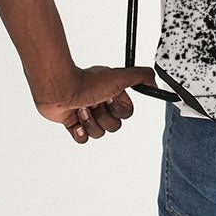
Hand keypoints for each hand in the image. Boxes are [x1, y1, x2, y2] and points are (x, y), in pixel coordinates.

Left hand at [31, 64, 157, 143]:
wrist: (61, 90)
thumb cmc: (87, 83)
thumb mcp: (120, 76)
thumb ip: (141, 76)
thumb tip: (155, 83)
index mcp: (113, 94)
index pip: (126, 113)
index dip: (118, 109)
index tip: (109, 98)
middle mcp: (102, 104)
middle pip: (114, 125)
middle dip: (103, 117)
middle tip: (94, 104)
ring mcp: (88, 115)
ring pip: (99, 133)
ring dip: (90, 122)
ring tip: (81, 109)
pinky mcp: (74, 124)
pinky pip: (83, 140)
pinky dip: (80, 133)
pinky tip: (76, 122)